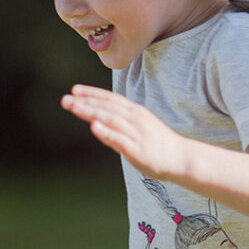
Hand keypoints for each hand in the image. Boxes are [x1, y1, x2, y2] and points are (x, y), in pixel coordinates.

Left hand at [62, 85, 188, 178]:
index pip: (112, 100)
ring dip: (91, 112)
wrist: (182, 158)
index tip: (75, 90)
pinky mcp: (137, 149)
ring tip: (73, 106)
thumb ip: (118, 127)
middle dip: (86, 102)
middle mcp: (135, 120)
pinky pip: (119, 139)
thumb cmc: (160, 145)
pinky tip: (94, 126)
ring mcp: (136, 133)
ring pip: (110, 119)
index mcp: (136, 113)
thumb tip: (97, 124)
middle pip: (108, 108)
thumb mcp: (140, 130)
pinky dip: (106, 132)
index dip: (94, 94)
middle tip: (65, 99)